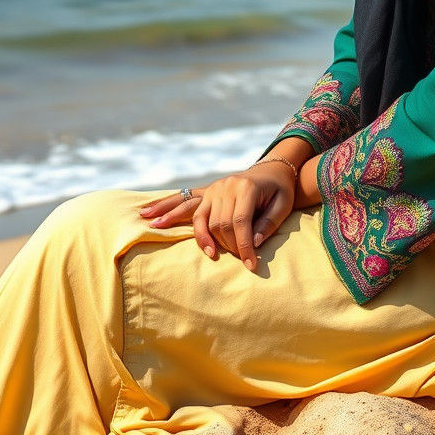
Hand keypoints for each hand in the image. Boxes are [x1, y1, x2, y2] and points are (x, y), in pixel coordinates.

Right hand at [139, 161, 295, 269]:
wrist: (273, 169)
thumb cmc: (281, 190)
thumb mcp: (284, 205)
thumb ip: (268, 224)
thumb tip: (252, 244)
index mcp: (246, 187)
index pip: (240, 222)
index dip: (244, 246)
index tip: (251, 266)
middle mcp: (226, 186)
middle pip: (218, 223)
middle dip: (226, 245)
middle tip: (238, 260)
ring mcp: (214, 188)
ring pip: (197, 214)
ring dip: (186, 229)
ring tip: (159, 235)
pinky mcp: (207, 191)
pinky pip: (186, 201)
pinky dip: (169, 208)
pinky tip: (151, 216)